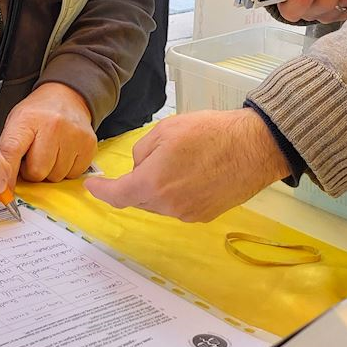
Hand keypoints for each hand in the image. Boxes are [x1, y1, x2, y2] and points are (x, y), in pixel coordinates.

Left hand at [0, 82, 96, 183]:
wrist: (67, 96)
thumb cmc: (38, 113)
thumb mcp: (16, 122)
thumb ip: (7, 148)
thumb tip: (0, 179)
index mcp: (27, 120)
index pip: (12, 152)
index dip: (6, 175)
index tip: (3, 190)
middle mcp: (52, 126)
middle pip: (37, 172)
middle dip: (32, 171)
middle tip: (33, 157)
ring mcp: (73, 136)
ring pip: (55, 177)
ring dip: (50, 171)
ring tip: (50, 152)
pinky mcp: (89, 145)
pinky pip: (72, 175)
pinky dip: (66, 170)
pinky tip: (64, 153)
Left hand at [84, 109, 290, 221]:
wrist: (254, 147)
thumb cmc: (209, 133)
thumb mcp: (164, 131)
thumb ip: (142, 152)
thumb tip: (141, 167)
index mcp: (153, 184)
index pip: (117, 196)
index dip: (101, 191)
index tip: (91, 186)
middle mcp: (168, 206)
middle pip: (139, 198)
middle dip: (138, 180)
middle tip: (154, 156)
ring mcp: (188, 214)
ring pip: (159, 202)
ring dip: (159, 186)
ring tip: (180, 160)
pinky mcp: (205, 215)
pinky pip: (179, 205)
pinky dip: (177, 191)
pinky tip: (193, 171)